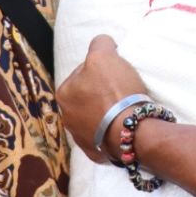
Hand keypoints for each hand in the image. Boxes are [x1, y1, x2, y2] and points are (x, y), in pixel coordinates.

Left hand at [55, 35, 148, 161]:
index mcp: (64, 93)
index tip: (115, 73)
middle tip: (122, 90)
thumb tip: (102, 43)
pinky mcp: (97, 153)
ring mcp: (81, 138)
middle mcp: (67, 117)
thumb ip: (99, 43)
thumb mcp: (104, 55)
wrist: (131, 130)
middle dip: (101, 93)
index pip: (84, 72)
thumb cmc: (114, 90)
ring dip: (106, 113)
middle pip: (88, 96)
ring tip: (125, 109)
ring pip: (96, 117)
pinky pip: (105, 136)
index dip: (101, 70)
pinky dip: (113, 130)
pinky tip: (124, 125)